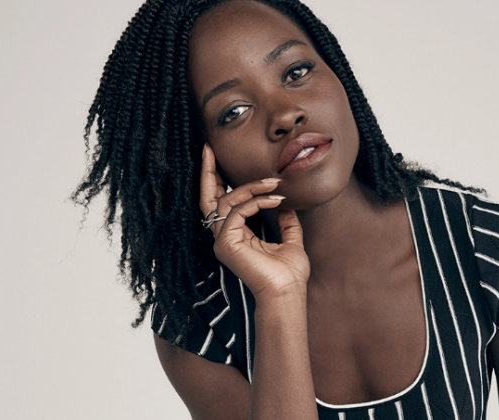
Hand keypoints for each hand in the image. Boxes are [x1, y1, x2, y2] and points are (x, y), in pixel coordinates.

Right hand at [200, 144, 309, 299]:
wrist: (288, 294)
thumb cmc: (289, 275)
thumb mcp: (290, 241)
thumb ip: (286, 223)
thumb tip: (286, 205)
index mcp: (236, 236)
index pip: (222, 204)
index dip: (217, 180)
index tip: (217, 157)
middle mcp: (224, 238)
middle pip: (208, 199)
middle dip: (208, 172)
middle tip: (209, 149)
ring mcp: (222, 242)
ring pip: (226, 201)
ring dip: (251, 187)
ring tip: (275, 183)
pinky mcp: (227, 244)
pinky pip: (237, 212)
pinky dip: (256, 201)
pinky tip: (275, 199)